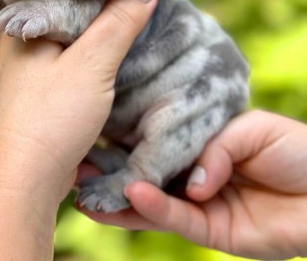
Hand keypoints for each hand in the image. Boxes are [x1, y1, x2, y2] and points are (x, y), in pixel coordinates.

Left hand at [0, 0, 157, 202]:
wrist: (26, 179)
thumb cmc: (51, 117)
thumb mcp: (92, 64)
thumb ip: (119, 22)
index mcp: (22, 23)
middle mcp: (19, 40)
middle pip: (49, 1)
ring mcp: (27, 66)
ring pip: (56, 28)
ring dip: (78, 17)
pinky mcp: (40, 88)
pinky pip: (61, 53)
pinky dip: (77, 43)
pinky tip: (94, 42)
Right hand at [81, 110, 306, 259]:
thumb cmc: (294, 149)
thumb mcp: (249, 129)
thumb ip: (213, 149)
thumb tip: (192, 183)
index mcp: (197, 144)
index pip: (153, 142)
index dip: (125, 141)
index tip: (94, 134)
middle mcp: (190, 174)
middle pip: (144, 174)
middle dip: (110, 173)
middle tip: (76, 166)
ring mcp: (198, 204)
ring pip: (151, 202)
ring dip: (120, 197)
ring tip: (87, 189)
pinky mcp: (210, 232)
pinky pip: (176, 219)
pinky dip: (154, 208)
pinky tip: (131, 195)